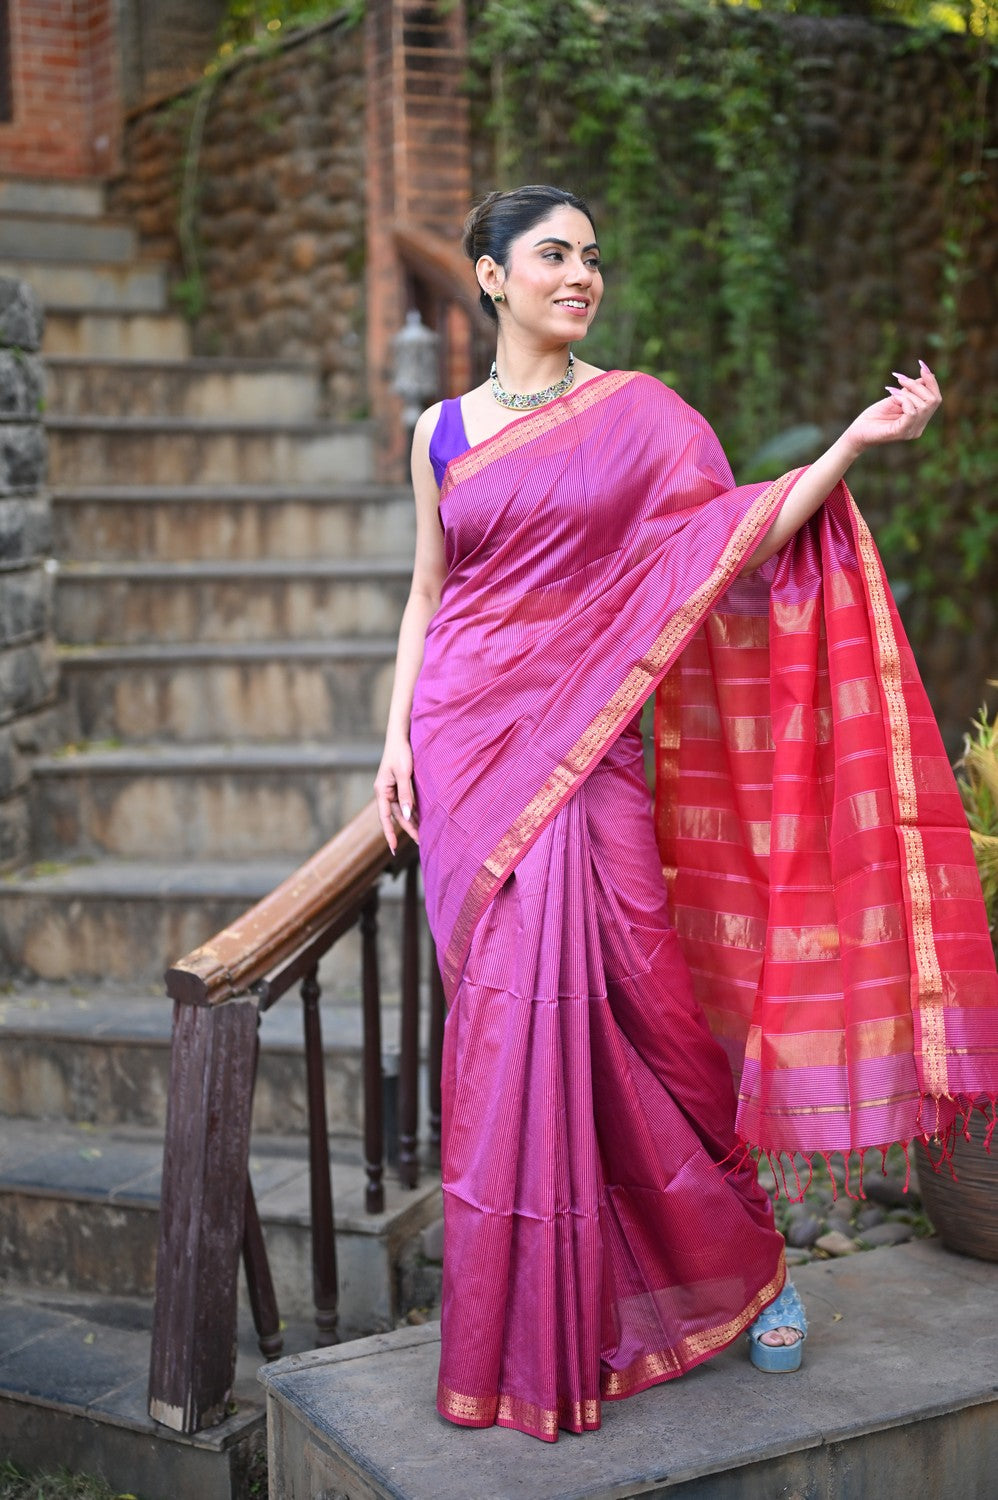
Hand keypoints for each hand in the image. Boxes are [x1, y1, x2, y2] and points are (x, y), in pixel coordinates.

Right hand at [374, 732, 417, 853]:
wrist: (401, 736)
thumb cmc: (401, 752)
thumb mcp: (404, 774)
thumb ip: (405, 795)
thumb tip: (407, 815)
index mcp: (381, 791)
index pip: (385, 818)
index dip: (389, 833)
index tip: (394, 848)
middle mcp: (385, 792)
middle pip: (396, 816)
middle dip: (408, 829)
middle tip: (421, 842)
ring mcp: (392, 789)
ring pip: (402, 810)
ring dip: (412, 821)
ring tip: (424, 833)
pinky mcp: (400, 785)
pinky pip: (406, 802)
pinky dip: (414, 810)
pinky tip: (422, 817)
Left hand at [843, 359, 940, 453]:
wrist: (857, 432)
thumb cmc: (874, 416)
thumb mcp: (895, 398)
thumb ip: (911, 390)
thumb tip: (927, 376)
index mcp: (919, 420)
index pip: (936, 399)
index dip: (931, 381)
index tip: (922, 366)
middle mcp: (918, 427)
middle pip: (933, 400)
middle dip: (918, 385)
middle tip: (900, 380)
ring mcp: (911, 431)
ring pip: (924, 405)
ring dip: (908, 392)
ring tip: (893, 392)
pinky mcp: (901, 432)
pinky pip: (912, 412)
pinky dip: (904, 400)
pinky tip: (893, 398)